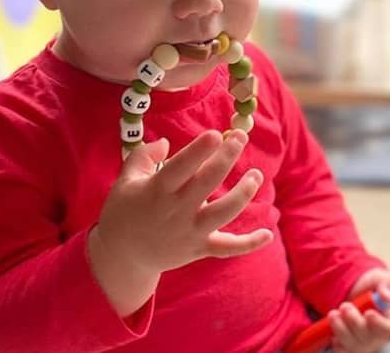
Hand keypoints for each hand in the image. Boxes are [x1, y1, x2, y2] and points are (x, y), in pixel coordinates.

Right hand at [88, 130, 273, 314]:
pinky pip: (228, 248)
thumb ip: (144, 156)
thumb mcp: (125, 179)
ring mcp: (190, 232)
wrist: (121, 255)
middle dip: (227, 157)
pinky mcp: (199, 249)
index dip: (199, 150)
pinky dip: (249, 244)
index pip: (181, 167)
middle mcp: (176, 210)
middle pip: (208, 182)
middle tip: (241, 137)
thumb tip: (165, 142)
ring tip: (256, 175)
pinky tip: (268, 234)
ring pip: (224, 212)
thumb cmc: (124, 210)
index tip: (216, 134)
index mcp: (157, 190)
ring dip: (244, 193)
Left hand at [330, 269, 389, 352]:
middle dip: (354, 322)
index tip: (368, 314)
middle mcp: (380, 337)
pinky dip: (334, 340)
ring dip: (340, 329)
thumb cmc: (374, 286)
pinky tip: (333, 326)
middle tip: (344, 306)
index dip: (380, 325)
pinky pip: (341, 350)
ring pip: (352, 345)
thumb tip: (386, 297)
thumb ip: (388, 284)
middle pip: (368, 338)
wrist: (357, 293)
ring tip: (333, 314)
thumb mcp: (383, 279)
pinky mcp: (350, 348)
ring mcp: (365, 345)